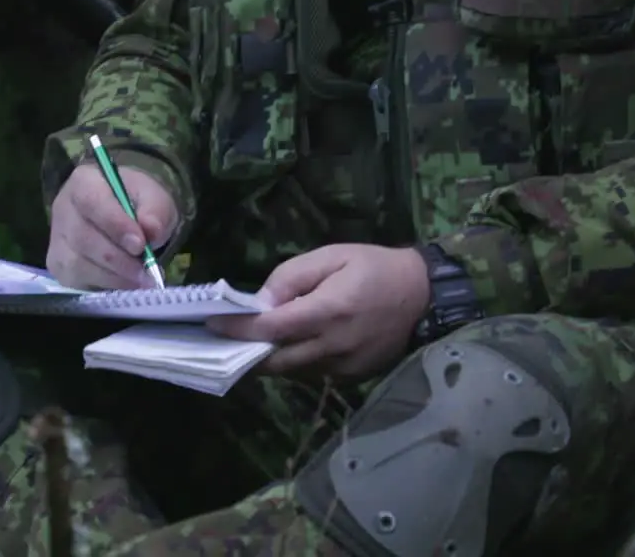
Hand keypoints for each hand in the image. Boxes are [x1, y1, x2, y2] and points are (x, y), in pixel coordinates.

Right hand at [47, 163, 178, 288]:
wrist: (124, 215)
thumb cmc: (136, 202)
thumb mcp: (154, 197)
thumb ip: (155, 211)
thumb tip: (151, 231)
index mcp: (83, 182)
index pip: (92, 203)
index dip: (116, 226)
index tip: (140, 245)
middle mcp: (63, 209)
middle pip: (84, 239)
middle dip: (119, 260)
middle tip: (147, 272)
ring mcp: (56, 240)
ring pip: (78, 265)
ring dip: (114, 277)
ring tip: (140, 280)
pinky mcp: (58, 266)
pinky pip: (76, 282)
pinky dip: (104, 286)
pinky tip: (124, 284)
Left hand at [208, 244, 429, 378]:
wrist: (422, 296)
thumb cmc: (374, 267)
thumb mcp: (332, 256)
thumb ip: (292, 276)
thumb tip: (261, 301)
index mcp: (327, 312)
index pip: (269, 329)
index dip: (237, 329)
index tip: (212, 323)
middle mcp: (332, 346)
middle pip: (274, 361)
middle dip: (244, 352)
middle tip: (222, 339)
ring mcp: (342, 367)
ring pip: (290, 372)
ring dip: (268, 360)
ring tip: (249, 343)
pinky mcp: (350, 378)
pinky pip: (310, 374)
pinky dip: (293, 363)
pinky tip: (286, 347)